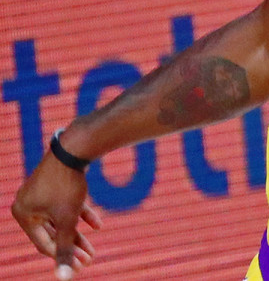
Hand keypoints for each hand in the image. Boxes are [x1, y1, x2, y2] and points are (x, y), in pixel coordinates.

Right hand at [11, 153, 102, 279]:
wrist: (75, 148)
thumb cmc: (67, 185)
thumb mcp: (67, 220)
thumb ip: (65, 248)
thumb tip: (64, 277)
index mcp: (23, 214)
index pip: (43, 243)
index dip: (63, 257)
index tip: (82, 265)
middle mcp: (27, 203)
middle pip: (52, 232)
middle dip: (72, 247)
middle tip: (89, 260)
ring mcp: (41, 193)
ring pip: (61, 220)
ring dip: (77, 234)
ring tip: (93, 249)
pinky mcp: (56, 184)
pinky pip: (67, 205)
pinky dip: (81, 214)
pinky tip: (98, 225)